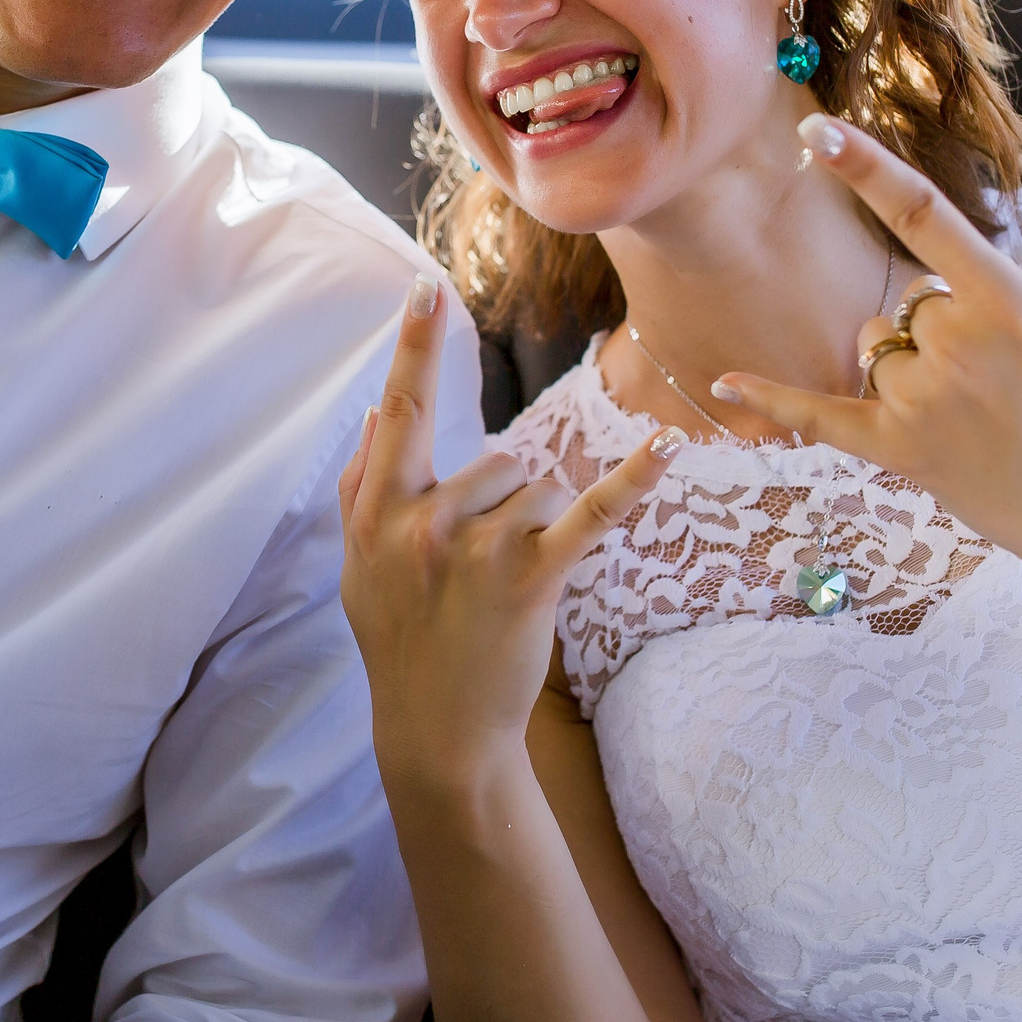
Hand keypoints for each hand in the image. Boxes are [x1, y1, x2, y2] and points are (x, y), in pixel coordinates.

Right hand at [338, 273, 684, 792]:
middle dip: (498, 504)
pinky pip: (590, 513)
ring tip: (501, 594)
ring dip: (533, 531)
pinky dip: (632, 483)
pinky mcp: (533, 576)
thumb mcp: (357, 566)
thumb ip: (358, 486)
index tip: (425, 288)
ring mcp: (480, 546)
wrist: (438, 733)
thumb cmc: (396, 642)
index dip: (414, 346)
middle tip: (471, 577)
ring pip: (534, 489)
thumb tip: (372, 414)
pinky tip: (664, 451)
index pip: (399, 411)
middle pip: (492, 459)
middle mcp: (424, 520)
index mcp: (378, 512)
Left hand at [715, 115, 1021, 721]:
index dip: (866, 168)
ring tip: (980, 409)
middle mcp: (959, 348)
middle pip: (905, 299)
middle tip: (1008, 376)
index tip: (815, 130)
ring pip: (875, 344)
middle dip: (941, 322)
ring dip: (908, 362)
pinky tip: (723, 380)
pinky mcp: (901, 453)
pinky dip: (774, 399)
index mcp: (1015, 306)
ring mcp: (924, 403)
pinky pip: (821, 415)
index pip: (926, 218)